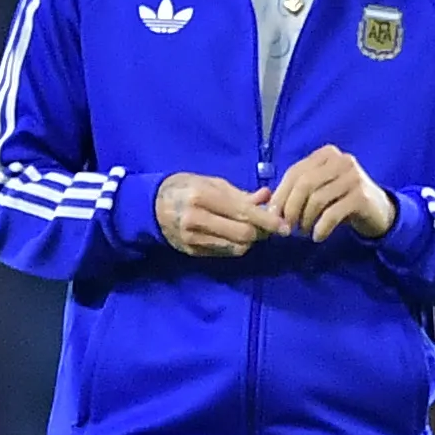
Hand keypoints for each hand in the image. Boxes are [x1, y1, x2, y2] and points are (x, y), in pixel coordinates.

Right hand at [155, 171, 276, 256]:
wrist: (149, 206)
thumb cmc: (184, 187)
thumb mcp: (211, 182)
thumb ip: (239, 194)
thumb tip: (266, 197)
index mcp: (202, 197)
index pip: (244, 214)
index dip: (268, 221)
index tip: (285, 226)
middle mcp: (196, 220)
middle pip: (243, 235)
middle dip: (261, 232)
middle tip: (269, 225)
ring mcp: (193, 239)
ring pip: (236, 247)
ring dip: (250, 240)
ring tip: (252, 228)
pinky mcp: (192, 251)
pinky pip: (224, 252)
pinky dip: (236, 245)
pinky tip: (235, 234)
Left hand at [269, 145, 395, 240]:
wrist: (379, 211)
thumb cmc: (342, 199)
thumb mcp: (320, 189)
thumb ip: (298, 191)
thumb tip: (268, 207)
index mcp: (326, 154)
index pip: (295, 172)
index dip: (280, 195)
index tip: (272, 215)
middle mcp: (341, 160)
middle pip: (304, 184)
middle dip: (290, 208)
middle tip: (287, 227)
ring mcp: (353, 176)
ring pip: (317, 199)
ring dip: (305, 220)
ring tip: (304, 231)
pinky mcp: (361, 196)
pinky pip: (332, 214)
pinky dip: (321, 228)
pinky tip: (318, 236)